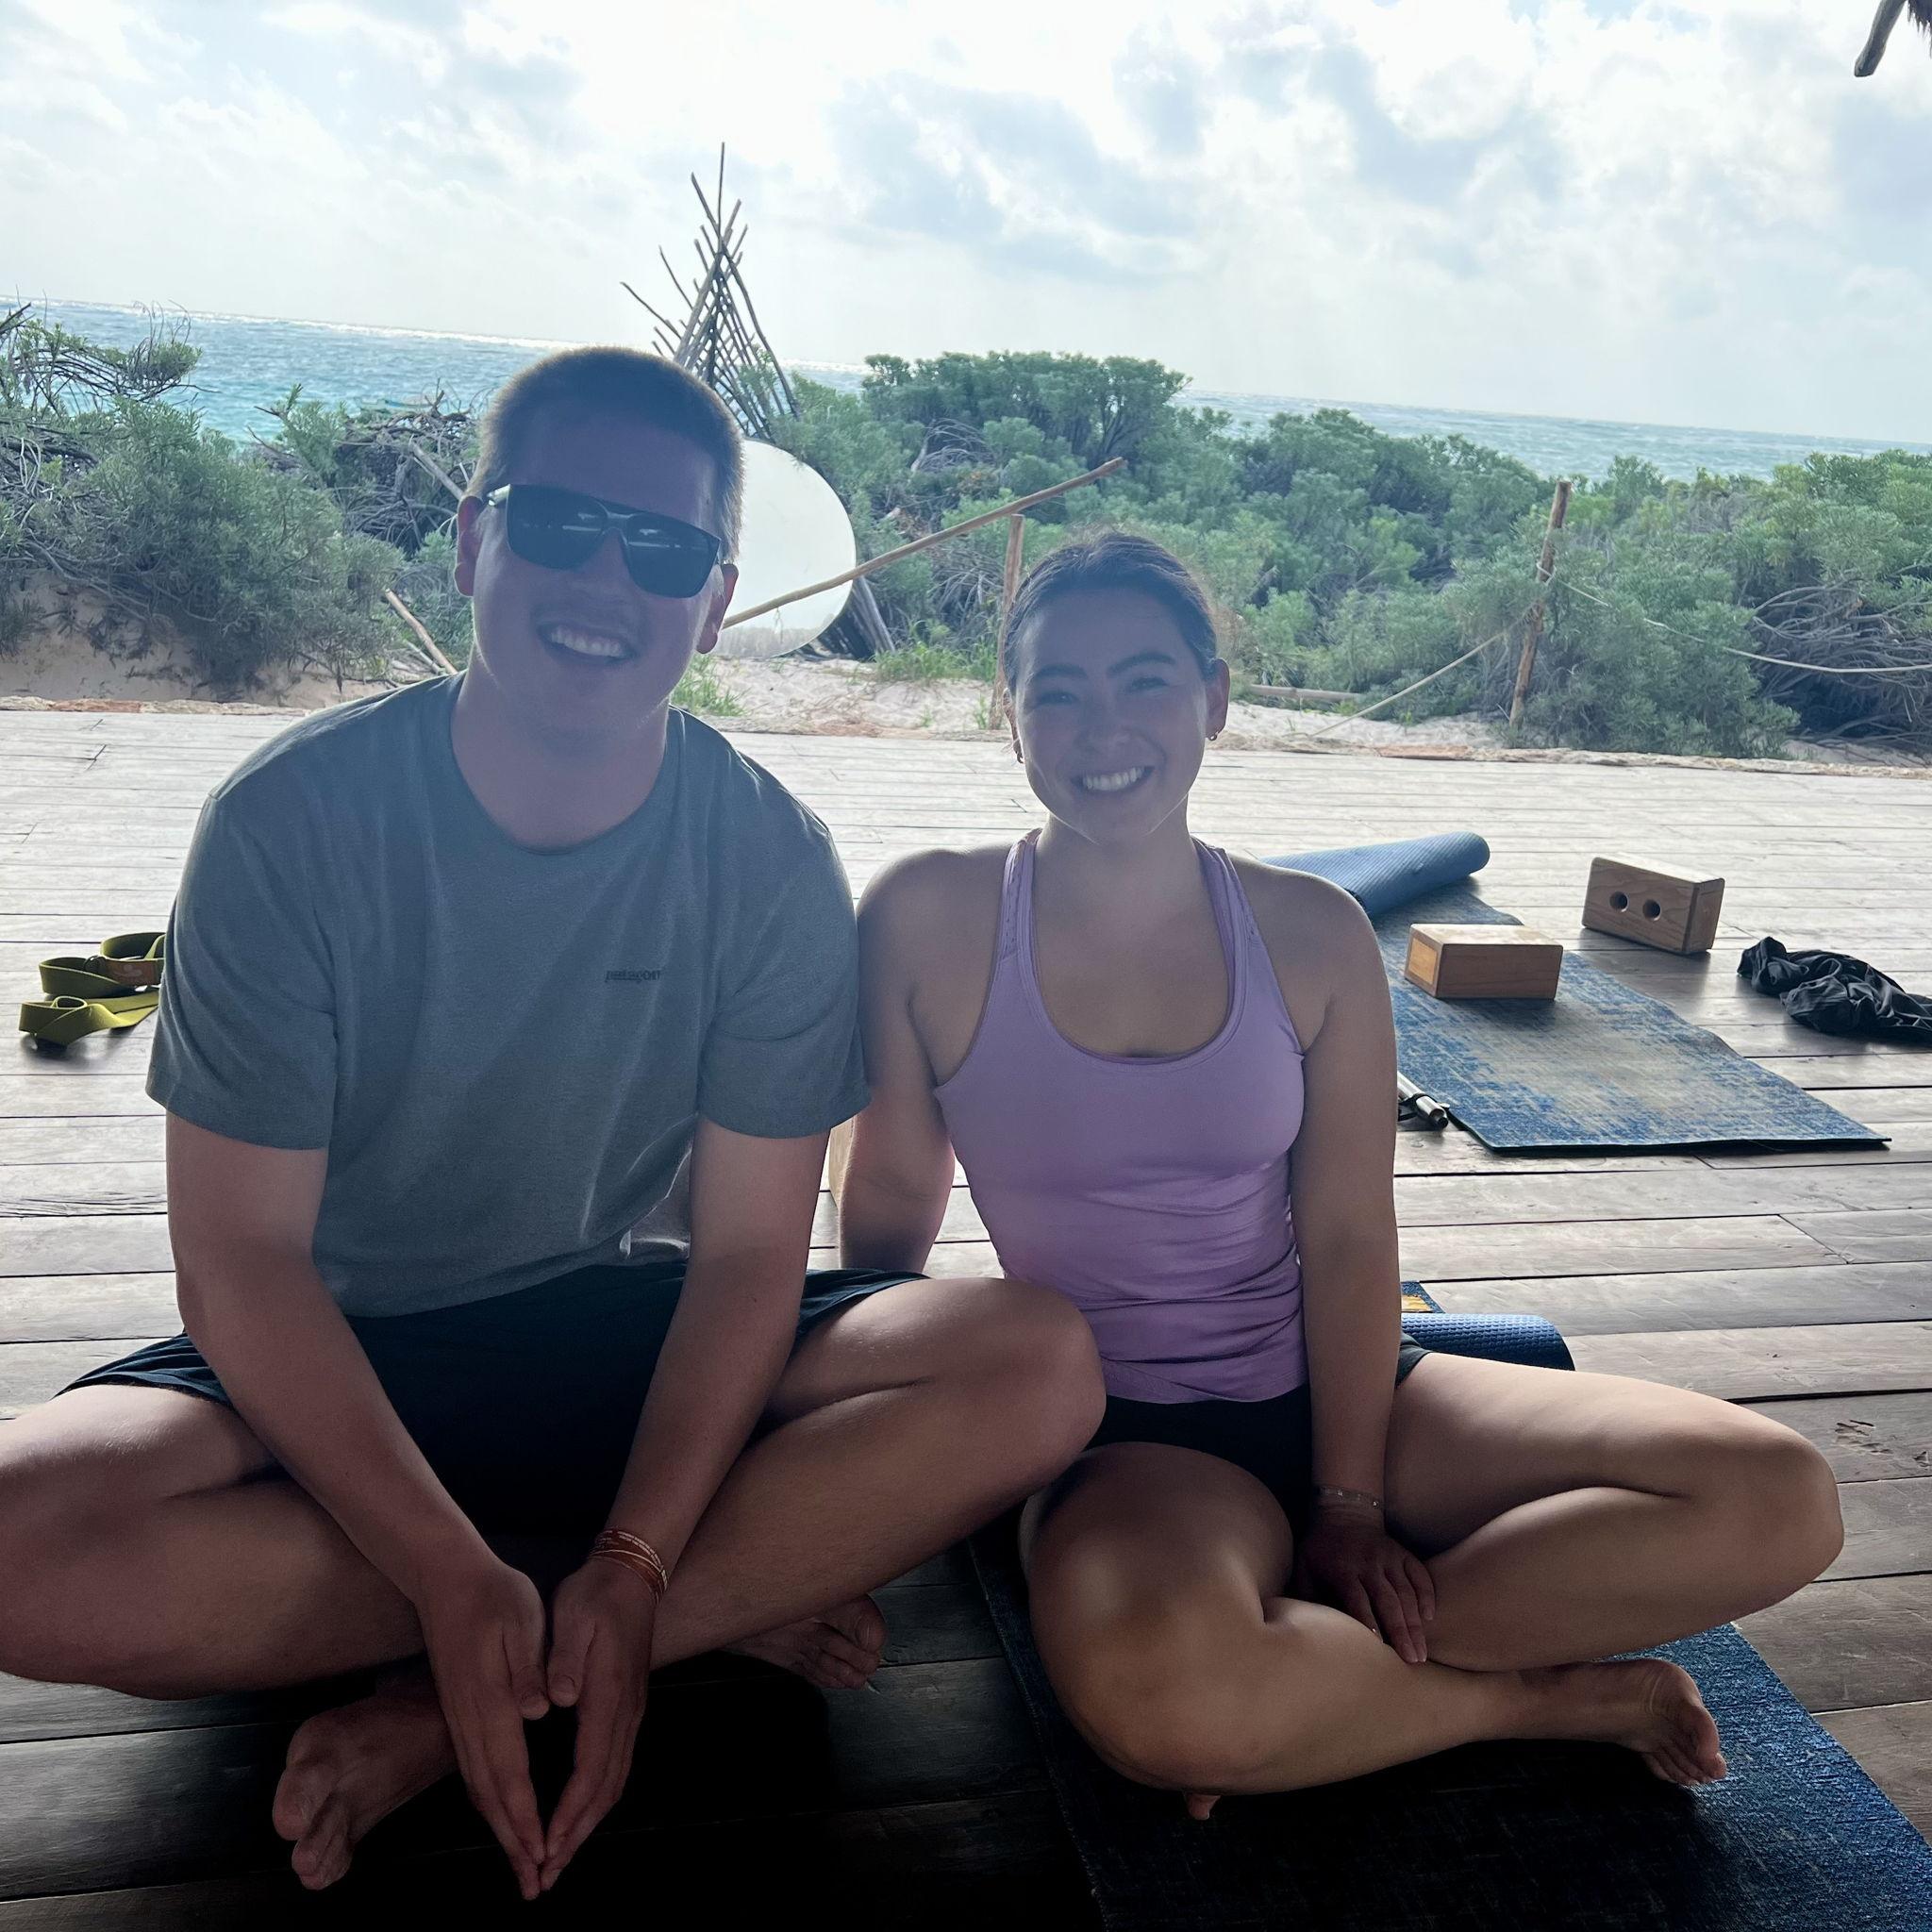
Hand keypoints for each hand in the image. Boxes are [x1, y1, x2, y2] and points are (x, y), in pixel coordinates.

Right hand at [410, 1552, 551, 1898]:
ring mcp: (459, 1716)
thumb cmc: (492, 1594)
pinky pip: (473, 1767)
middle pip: (490, 1793)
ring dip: (501, 1828)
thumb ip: (529, 1666)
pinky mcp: (458, 1710)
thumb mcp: (520, 1619)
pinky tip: (501, 1813)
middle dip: (514, 1841)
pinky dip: (490, 1800)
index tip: (542, 1854)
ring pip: (478, 1786)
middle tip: (534, 1882)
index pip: (510, 1772)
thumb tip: (541, 1708)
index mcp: (490, 1699)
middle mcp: (470, 1718)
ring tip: (521, 1862)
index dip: (526, 1817)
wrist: (445, 1577)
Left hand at [539, 1557, 657, 1890]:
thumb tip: (557, 1698)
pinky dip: (597, 1800)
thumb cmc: (596, 1594)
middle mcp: (625, 1712)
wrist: (632, 1574)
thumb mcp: (575, 1616)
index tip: (546, 1845)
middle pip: (605, 1788)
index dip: (568, 1813)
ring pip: (614, 1781)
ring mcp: (630, 1712)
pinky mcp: (628, 1708)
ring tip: (561, 1856)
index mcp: (607, 1696)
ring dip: (588, 1823)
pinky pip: (615, 1766)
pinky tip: (581, 1813)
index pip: (590, 1768)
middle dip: (577, 1835)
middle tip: (548, 1873)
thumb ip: (565, 1659)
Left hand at [1293, 1506, 1435, 1663]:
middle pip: (1388, 1600)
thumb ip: (1308, 1596)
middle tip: (1412, 1660)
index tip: (1379, 1646)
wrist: (1344, 1512)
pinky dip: (1427, 1594)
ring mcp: (1389, 1557)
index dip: (1368, 1622)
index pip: (1358, 1599)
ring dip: (1416, 1623)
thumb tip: (1310, 1627)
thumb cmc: (1321, 1549)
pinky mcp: (1403, 1553)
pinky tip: (1430, 1617)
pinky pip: (1420, 1574)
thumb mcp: (1304, 1567)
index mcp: (1343, 1569)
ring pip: (1407, 1592)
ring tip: (1421, 1653)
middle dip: (1401, 1632)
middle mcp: (1370, 1563)